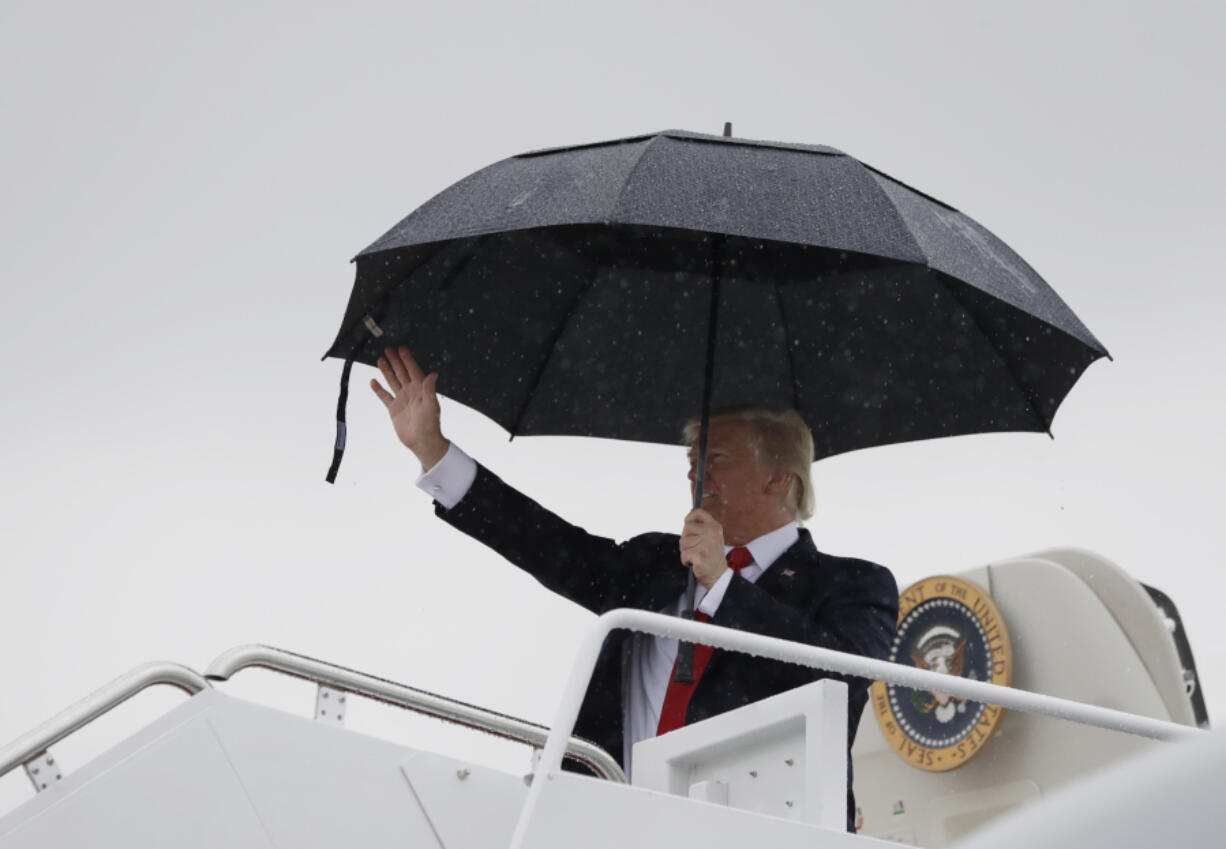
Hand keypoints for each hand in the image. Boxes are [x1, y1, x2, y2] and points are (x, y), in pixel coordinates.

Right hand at [370, 345, 449, 468]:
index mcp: (420, 389)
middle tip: (388, 348)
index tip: (401, 348)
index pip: (413, 370)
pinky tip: (373, 381)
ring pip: (392, 381)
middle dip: (395, 360)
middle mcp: (411, 391)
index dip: (407, 359)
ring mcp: (402, 399)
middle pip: (401, 372)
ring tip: (380, 359)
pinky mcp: (394, 409)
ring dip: (386, 370)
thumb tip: (433, 374)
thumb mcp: (431, 405)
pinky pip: (384, 396)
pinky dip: (378, 389)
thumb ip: (429, 389)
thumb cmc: (430, 424)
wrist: (422, 441)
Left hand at [680, 508, 726, 589]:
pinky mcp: (700, 555)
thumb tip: (687, 520)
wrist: (718, 576)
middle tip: (695, 549)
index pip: (698, 512)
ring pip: (683, 542)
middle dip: (686, 540)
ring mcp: (707, 544)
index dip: (689, 518)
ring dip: (686, 551)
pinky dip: (685, 561)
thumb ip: (702, 528)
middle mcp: (712, 533)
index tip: (688, 526)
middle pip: (686, 529)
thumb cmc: (711, 557)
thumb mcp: (712, 538)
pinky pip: (684, 554)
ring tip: (696, 556)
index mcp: (715, 527)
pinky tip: (694, 563)